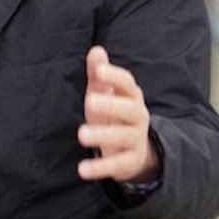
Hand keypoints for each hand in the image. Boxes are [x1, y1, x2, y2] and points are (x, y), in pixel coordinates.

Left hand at [77, 45, 159, 182]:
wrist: (136, 150)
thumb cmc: (114, 114)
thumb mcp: (105, 93)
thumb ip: (99, 74)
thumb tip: (96, 50)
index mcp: (132, 97)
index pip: (128, 84)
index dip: (115, 76)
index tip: (100, 71)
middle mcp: (138, 117)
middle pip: (129, 109)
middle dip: (111, 105)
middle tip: (89, 100)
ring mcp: (135, 140)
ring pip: (123, 137)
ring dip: (102, 135)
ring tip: (81, 134)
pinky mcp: (129, 161)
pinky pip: (116, 165)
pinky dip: (100, 168)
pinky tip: (82, 169)